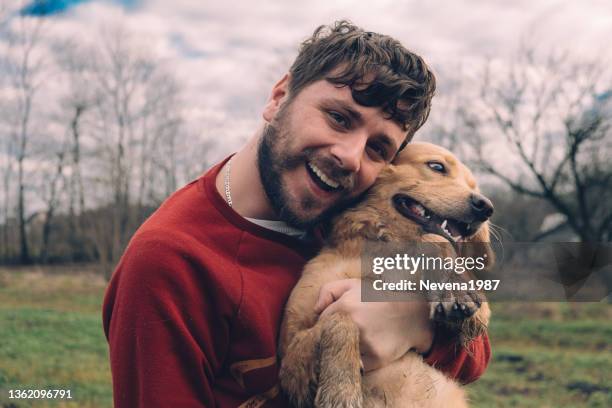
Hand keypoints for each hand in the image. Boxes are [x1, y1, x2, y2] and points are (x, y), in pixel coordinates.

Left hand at [314, 279, 433, 371]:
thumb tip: (315, 311)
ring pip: (343, 353)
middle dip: (334, 338)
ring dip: (346, 349)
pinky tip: (371, 346)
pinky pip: (359, 364)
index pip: (320, 324)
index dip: (325, 325)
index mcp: (344, 307)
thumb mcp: (354, 284)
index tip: (331, 326)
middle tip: (343, 334)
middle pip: (330, 340)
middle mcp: (353, 326)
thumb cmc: (381, 296)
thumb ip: (328, 291)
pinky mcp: (377, 359)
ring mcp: (365, 344)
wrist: (416, 310)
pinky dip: (361, 358)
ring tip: (360, 338)